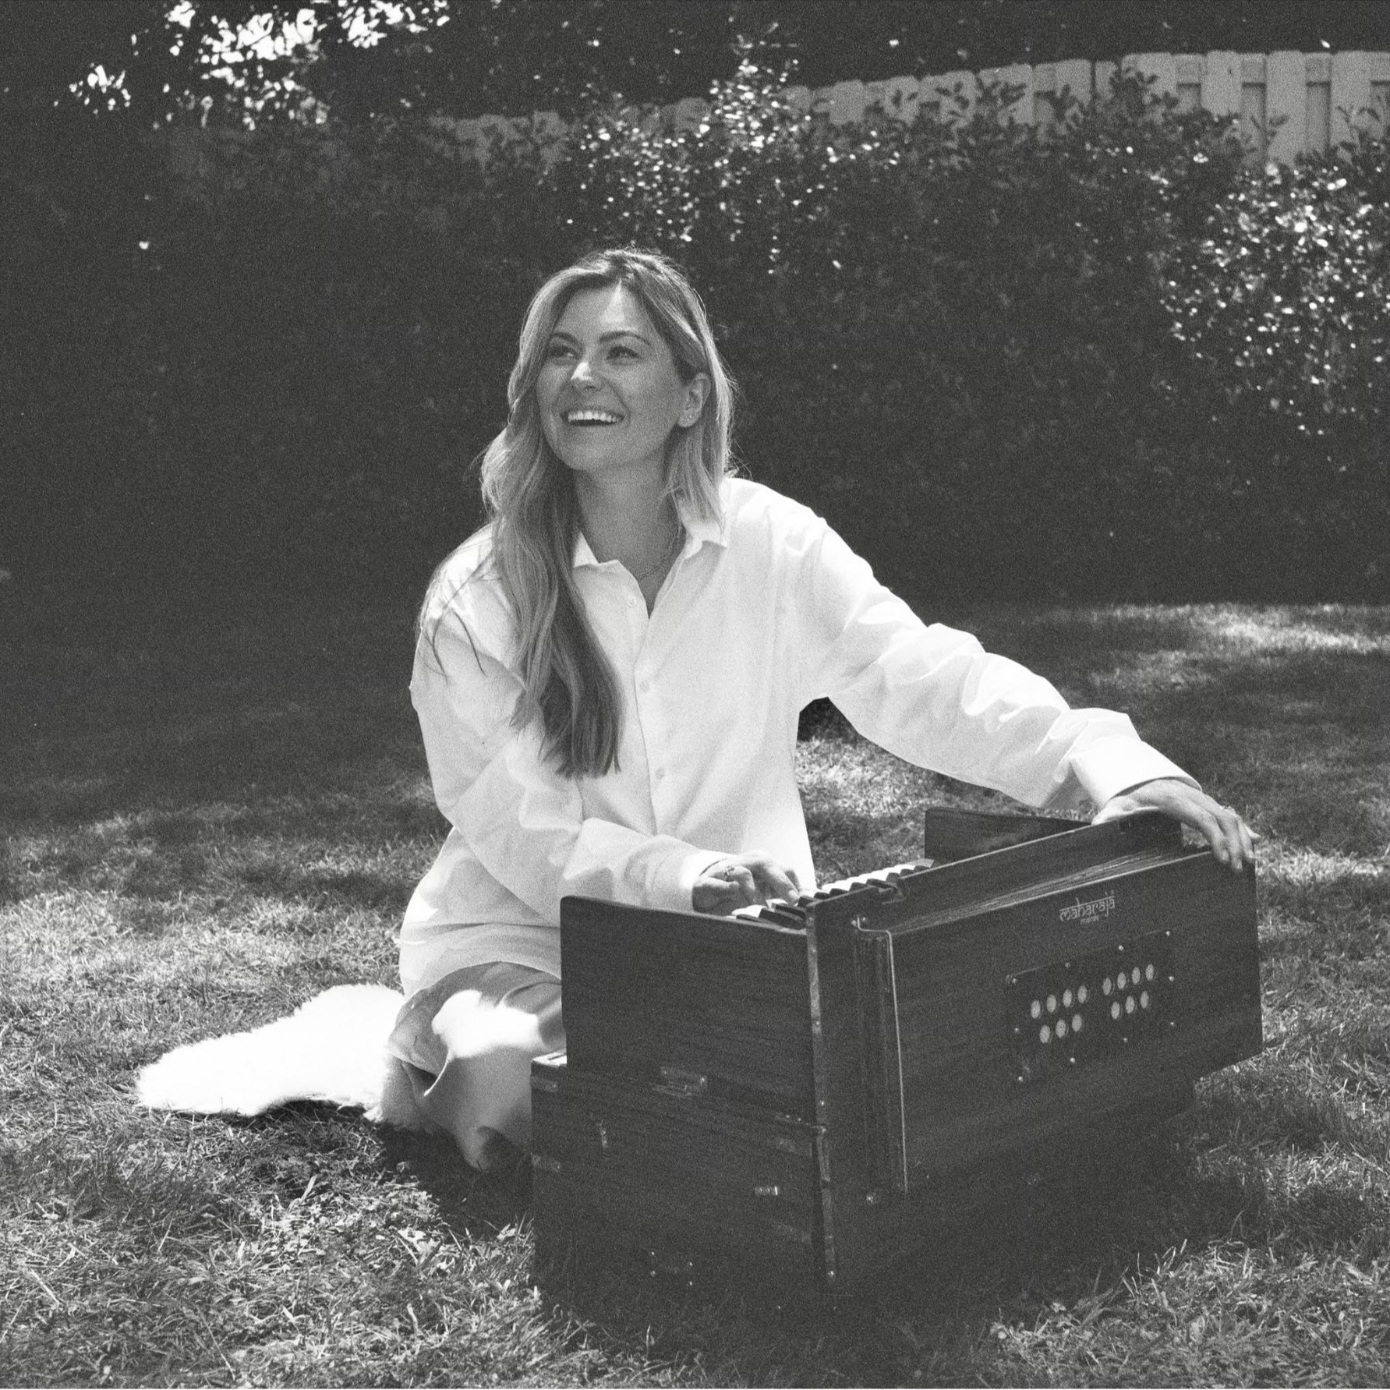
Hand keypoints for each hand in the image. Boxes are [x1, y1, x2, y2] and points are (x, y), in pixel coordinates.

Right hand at [692, 852, 801, 914]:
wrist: (704, 888)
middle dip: (782, 882)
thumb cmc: (736, 889)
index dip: (795, 884)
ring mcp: (726, 871)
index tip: (803, 900)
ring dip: (754, 891)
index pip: (784, 869)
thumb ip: (778, 892)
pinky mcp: (707, 882)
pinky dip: (725, 886)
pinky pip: (716, 882)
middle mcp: (746, 863)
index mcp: (761, 864)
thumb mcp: (761, 889)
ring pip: (743, 873)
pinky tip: (734, 890)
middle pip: (766, 865)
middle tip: (793, 900)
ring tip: (762, 906)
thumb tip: (802, 899)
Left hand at [1093, 777, 1257, 872]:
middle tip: (1239, 869)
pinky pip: (1229, 813)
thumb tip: (1095, 827)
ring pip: (1230, 815)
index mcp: (1174, 799)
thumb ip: (1107, 817)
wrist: (1137, 776)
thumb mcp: (1115, 805)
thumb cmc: (1128, 795)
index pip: (1201, 818)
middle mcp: (1193, 797)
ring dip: (1243, 837)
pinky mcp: (1207, 802)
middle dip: (1234, 843)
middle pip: (1222, 818)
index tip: (1222, 858)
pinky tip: (1254, 841)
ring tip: (1250, 861)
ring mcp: (1203, 798)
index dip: (1215, 837)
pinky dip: (1243, 827)